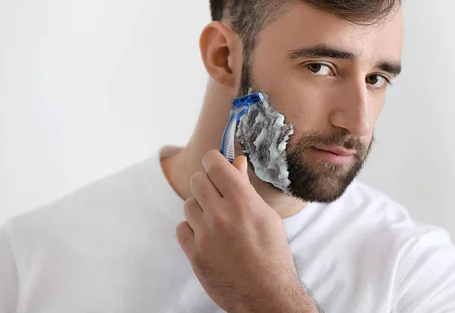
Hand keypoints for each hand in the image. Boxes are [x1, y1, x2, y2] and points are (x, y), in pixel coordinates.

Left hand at [176, 149, 316, 312]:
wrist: (265, 294)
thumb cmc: (272, 254)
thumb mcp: (266, 216)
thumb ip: (246, 188)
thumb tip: (237, 162)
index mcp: (242, 201)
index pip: (214, 164)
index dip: (214, 160)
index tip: (215, 164)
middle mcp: (221, 214)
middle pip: (198, 180)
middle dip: (207, 184)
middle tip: (218, 195)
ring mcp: (205, 235)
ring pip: (188, 204)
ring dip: (199, 208)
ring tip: (215, 221)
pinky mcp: (194, 253)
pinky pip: (181, 228)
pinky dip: (192, 229)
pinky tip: (207, 236)